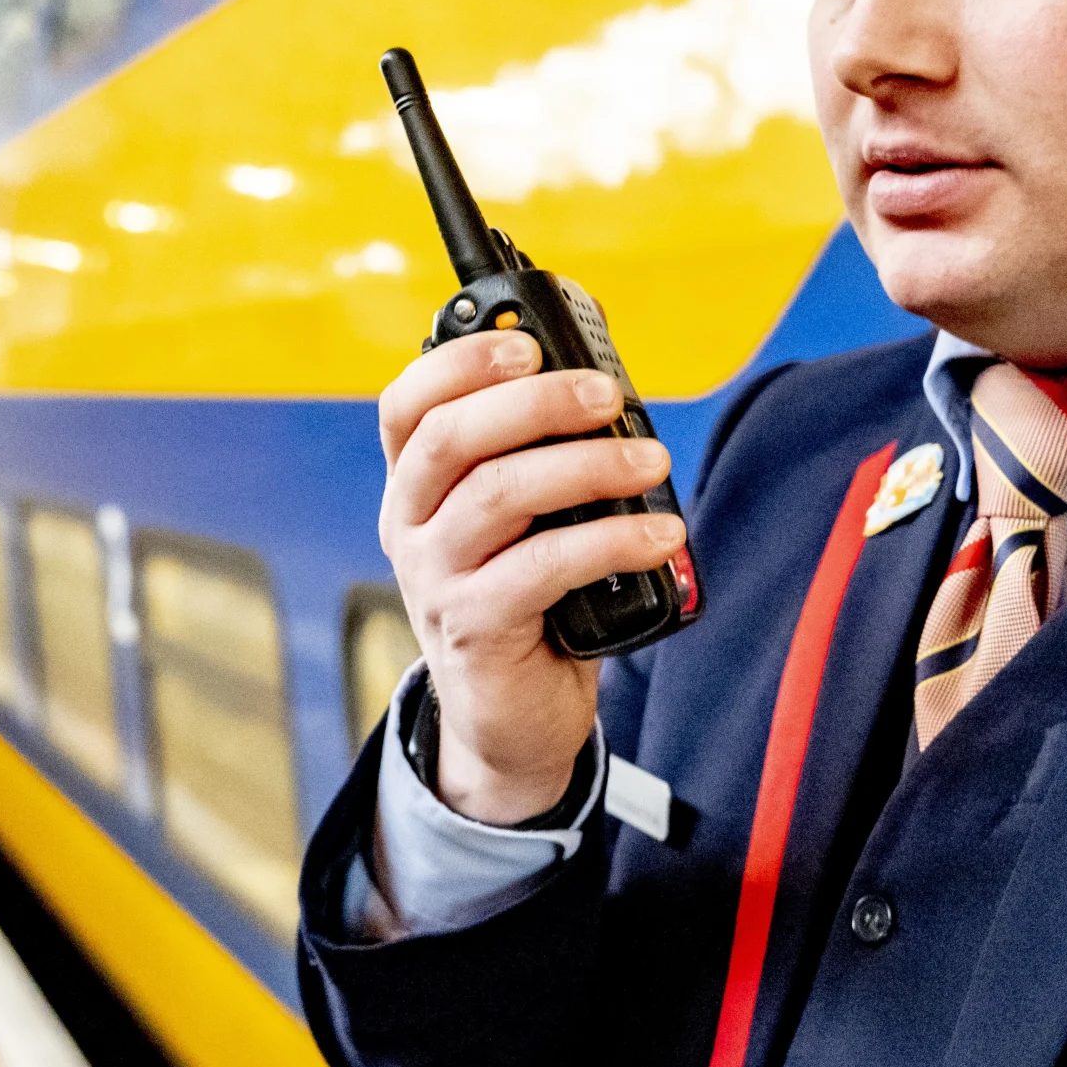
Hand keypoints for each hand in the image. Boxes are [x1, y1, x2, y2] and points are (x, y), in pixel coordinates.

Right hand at [377, 330, 685, 820]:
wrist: (512, 721)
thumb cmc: (528, 604)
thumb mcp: (518, 525)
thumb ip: (537, 462)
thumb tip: (606, 390)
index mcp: (416, 488)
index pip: (406, 406)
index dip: (458, 363)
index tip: (526, 346)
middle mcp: (410, 526)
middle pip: (451, 437)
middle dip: (535, 402)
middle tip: (608, 395)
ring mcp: (435, 579)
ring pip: (499, 494)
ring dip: (587, 465)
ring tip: (651, 461)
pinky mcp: (475, 628)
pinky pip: (542, 566)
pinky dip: (610, 540)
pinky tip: (660, 535)